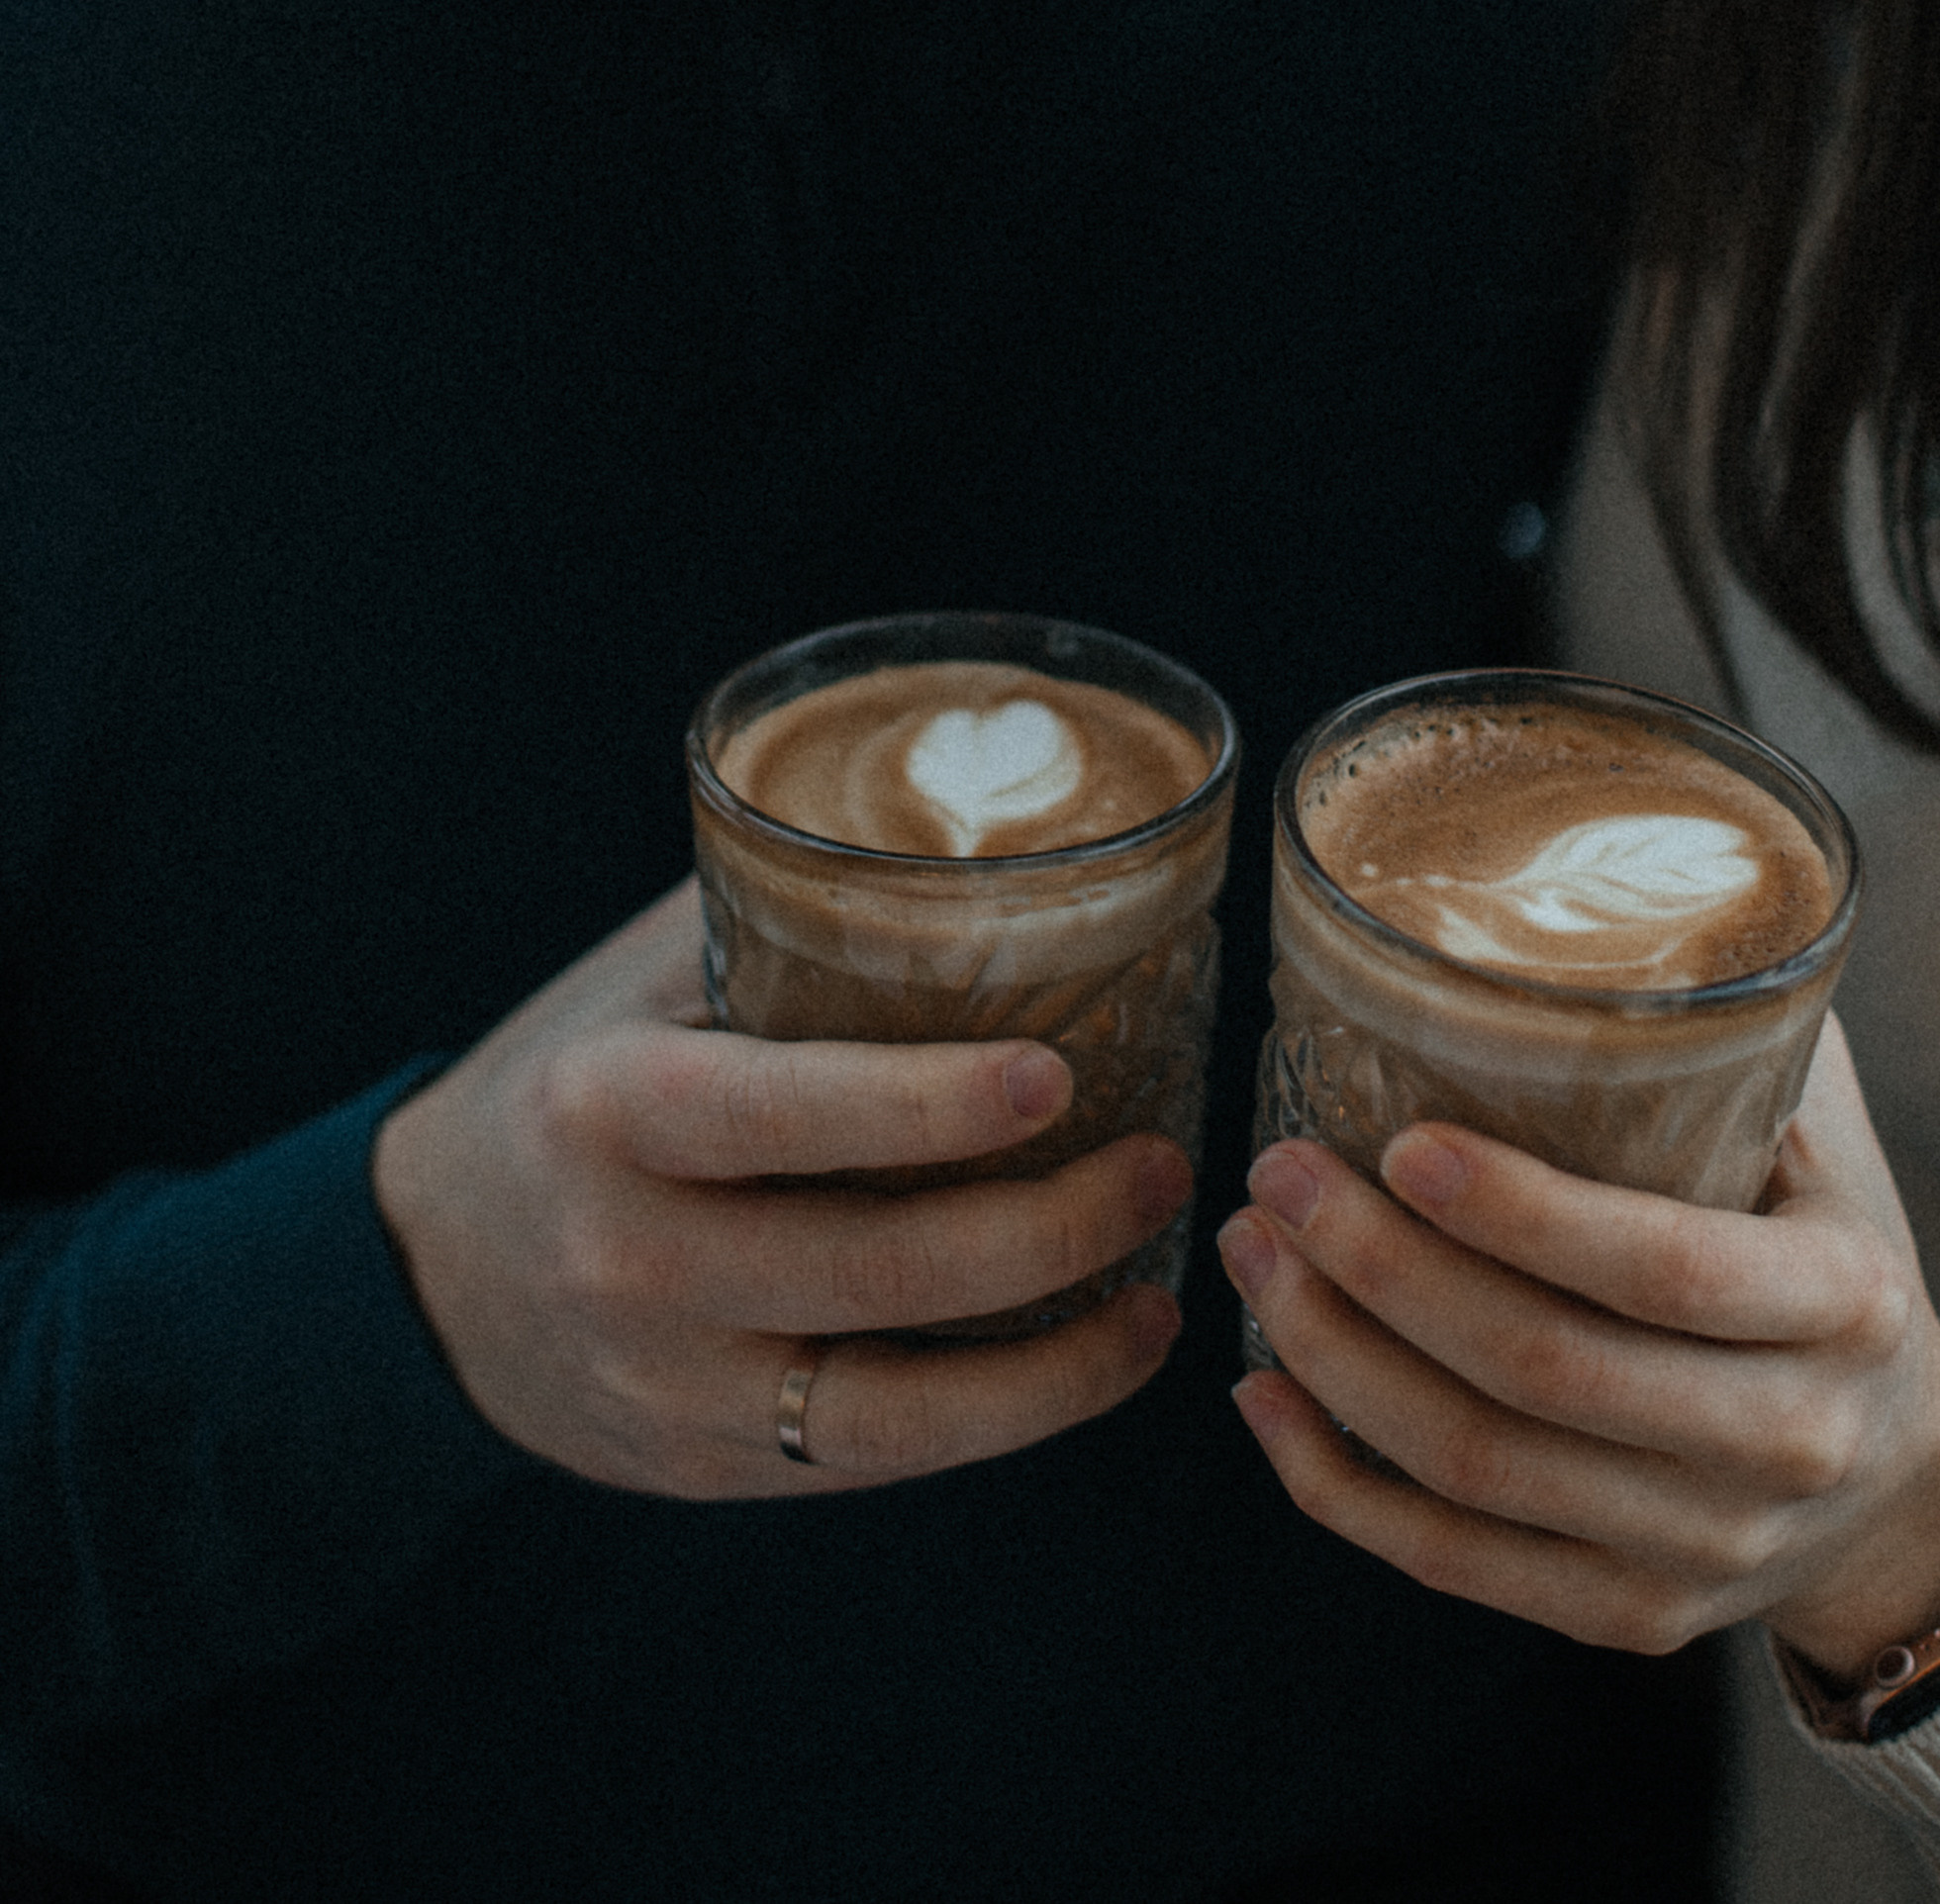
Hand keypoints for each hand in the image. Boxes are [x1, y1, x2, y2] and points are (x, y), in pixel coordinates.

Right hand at [371, 879, 1188, 1498]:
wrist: (430, 1272)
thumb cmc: (573, 1081)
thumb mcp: (636, 980)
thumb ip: (776, 909)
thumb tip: (973, 818)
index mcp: (611, 1108)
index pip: (784, 1112)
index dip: (926, 1104)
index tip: (1055, 1076)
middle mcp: (634, 1257)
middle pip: (873, 1268)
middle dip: (1048, 1228)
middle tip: (1161, 1158)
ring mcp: (670, 1382)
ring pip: (896, 1406)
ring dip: (1056, 1358)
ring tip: (1160, 1289)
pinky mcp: (706, 1467)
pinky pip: (876, 1456)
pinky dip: (1000, 1417)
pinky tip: (1087, 1358)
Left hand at [1218, 1019, 1939, 1674]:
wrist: (1906, 1487)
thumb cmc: (1832, 1258)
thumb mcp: (1830, 1144)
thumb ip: (1739, 1032)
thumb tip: (1627, 880)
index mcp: (1841, 1306)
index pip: (1662, 1267)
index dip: (1521, 1212)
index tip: (1399, 1140)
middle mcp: (1782, 1442)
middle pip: (1541, 1372)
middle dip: (1381, 1270)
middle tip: (1274, 1172)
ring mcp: (1703, 1549)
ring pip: (1478, 1469)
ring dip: (1335, 1361)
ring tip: (1252, 1253)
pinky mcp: (1631, 1617)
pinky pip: (1457, 1563)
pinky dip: (1341, 1486)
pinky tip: (1265, 1392)